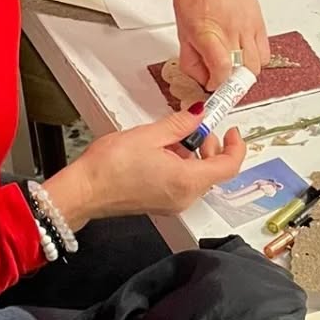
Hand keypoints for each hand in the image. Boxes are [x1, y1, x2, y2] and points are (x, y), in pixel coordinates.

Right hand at [47, 112, 246, 222]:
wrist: (83, 191)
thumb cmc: (109, 167)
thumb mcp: (150, 134)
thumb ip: (180, 124)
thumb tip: (199, 115)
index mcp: (186, 180)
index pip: (228, 166)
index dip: (236, 146)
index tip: (231, 129)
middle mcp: (184, 197)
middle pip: (214, 172)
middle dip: (212, 146)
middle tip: (199, 126)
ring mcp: (173, 203)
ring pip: (199, 177)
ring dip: (196, 155)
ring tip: (174, 136)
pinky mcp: (161, 204)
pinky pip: (183, 183)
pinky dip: (183, 165)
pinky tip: (164, 151)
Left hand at [171, 0, 270, 91]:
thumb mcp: (182, 32)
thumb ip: (191, 60)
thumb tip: (202, 80)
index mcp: (207, 33)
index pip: (221, 71)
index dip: (217, 85)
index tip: (212, 87)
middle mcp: (231, 30)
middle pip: (243, 72)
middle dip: (233, 84)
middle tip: (225, 83)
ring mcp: (248, 25)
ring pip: (258, 64)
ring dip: (246, 73)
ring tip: (234, 69)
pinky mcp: (259, 21)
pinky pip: (266, 50)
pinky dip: (256, 59)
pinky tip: (244, 54)